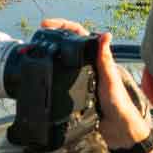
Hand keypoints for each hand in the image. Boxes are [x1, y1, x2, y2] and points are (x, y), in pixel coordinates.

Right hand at [41, 19, 150, 149]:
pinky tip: (41, 73)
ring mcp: (81, 76)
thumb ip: (105, 59)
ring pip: (63, 60)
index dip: (63, 26)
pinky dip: (51, 72)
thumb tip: (106, 35)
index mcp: (96, 58)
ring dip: (49, 53)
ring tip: (34, 51)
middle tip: (36, 37)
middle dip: (52, 37)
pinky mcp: (76, 90)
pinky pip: (61, 77)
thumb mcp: (109, 78)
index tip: (48, 25)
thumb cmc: (118, 102)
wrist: (116, 127)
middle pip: (67, 44)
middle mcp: (88, 64)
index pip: (79, 35)